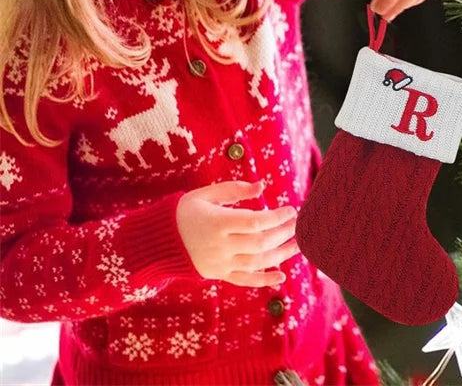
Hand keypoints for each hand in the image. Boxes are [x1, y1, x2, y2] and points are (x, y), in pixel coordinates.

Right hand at [176, 180, 298, 287]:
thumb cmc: (184, 212)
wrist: (157, 242)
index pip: (254, 222)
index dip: (276, 217)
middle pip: (259, 243)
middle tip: (298, 224)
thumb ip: (235, 190)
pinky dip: (263, 279)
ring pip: (257, 262)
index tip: (291, 210)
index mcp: (217, 223)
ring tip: (299, 245)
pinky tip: (281, 276)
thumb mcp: (205, 194)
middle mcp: (220, 246)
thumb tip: (262, 186)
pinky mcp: (219, 274)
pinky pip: (244, 280)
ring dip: (281, 254)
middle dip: (283, 234)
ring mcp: (220, 263)